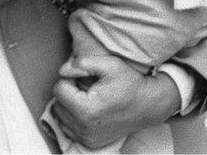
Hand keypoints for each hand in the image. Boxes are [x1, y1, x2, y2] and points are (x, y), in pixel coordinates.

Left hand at [49, 54, 179, 148]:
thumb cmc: (130, 83)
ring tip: (88, 98)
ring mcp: (87, 137)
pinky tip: (89, 110)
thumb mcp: (109, 64)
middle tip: (87, 88)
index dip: (70, 78)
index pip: (58, 89)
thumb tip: (62, 70)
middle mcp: (84, 127)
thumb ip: (82, 63)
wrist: (148, 105)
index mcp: (86, 109)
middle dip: (68, 93)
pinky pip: (69, 128)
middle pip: (58, 103)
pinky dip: (74, 119)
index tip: (84, 78)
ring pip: (61, 117)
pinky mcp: (91, 143)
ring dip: (69, 106)